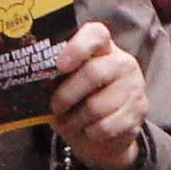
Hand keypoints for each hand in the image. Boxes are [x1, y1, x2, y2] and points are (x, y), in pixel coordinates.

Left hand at [51, 22, 148, 169]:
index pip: (96, 34)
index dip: (77, 48)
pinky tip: (89, 131)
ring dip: (76, 120)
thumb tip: (31, 82)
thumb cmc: (80, 102)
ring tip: (70, 123)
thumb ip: (55, 78)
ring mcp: (134, 86)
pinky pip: (107, 126)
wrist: (108, 135)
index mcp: (103, 48)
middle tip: (54, 107)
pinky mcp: (139, 111)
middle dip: (66, 95)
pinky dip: (91, 133)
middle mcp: (122, 62)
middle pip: (93, 73)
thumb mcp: (67, 85)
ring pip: (97, 106)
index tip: (59, 66)